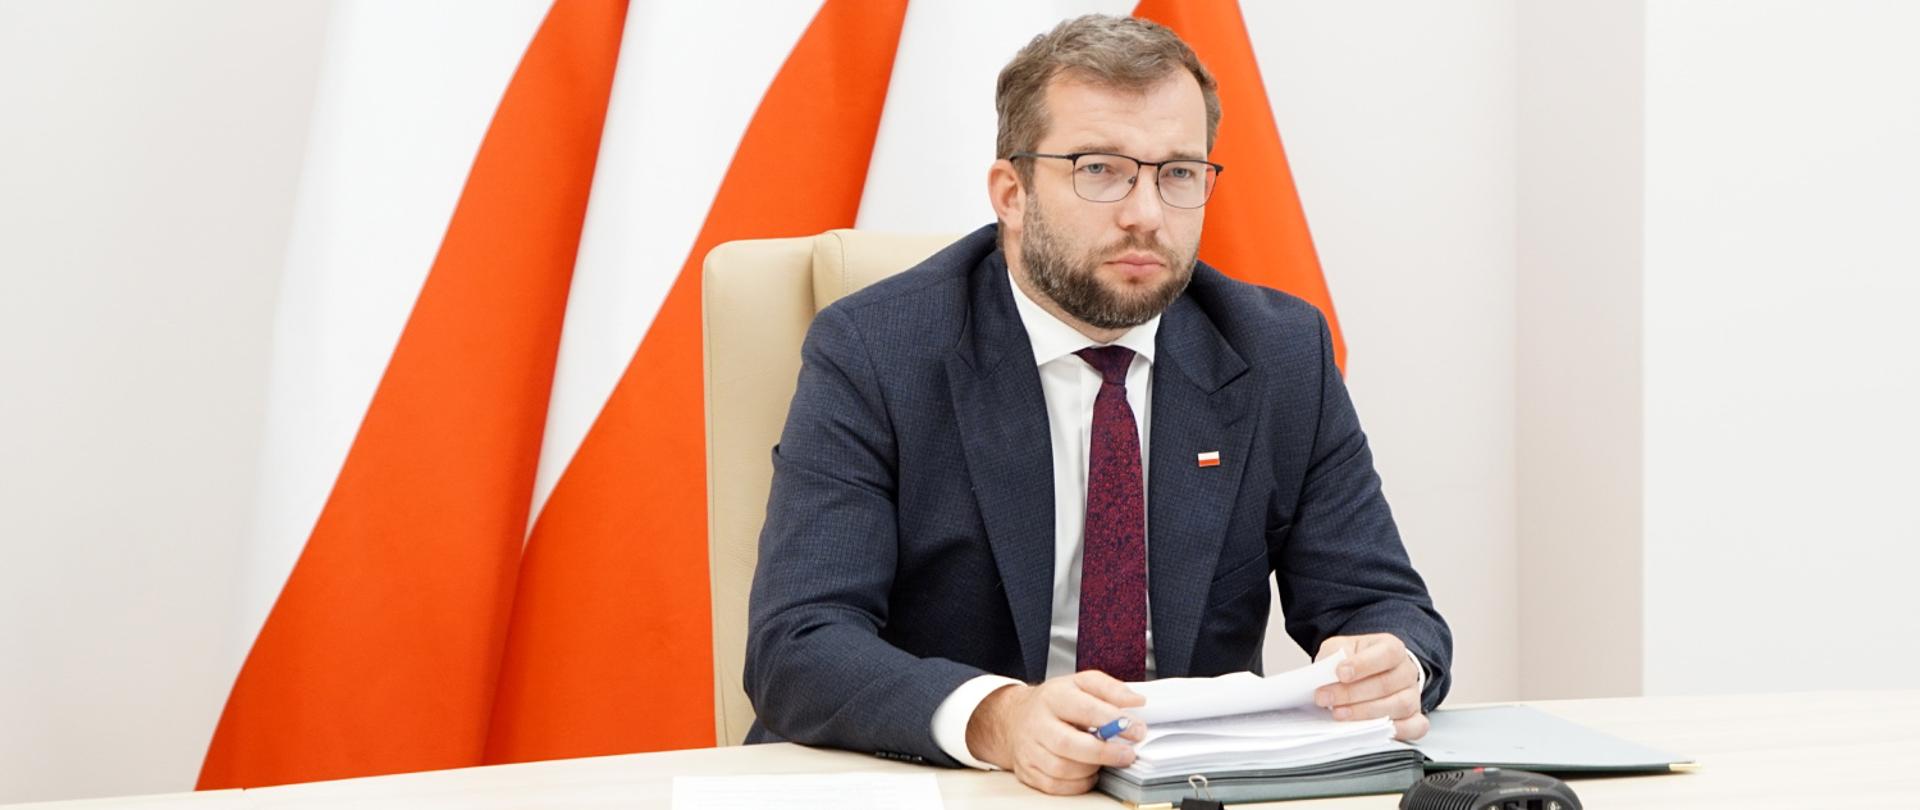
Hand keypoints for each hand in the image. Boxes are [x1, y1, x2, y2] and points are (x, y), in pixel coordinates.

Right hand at [965, 670, 1148, 794]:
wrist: (1014, 717)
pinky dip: (1078, 784)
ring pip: (1062, 769)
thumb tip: (1135, 701)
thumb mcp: (1081, 683)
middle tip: (1126, 755)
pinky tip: (1088, 772)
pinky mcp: (1027, 770)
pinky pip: (1055, 786)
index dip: (1114, 722)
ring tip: (1104, 760)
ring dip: (1091, 769)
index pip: (1085, 709)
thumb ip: (1110, 689)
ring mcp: (1029, 749)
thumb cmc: (1054, 702)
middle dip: (1104, 753)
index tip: (1136, 729)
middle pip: (1068, 744)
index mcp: (1053, 697)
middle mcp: (1038, 723)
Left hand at [1313, 633, 1428, 740]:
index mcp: (1392, 648)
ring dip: (1365, 713)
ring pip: (1400, 706)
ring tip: (1339, 713)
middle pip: (1387, 684)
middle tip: (1325, 698)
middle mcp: (1406, 671)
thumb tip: (1326, 674)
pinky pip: (1416, 726)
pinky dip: (1398, 731)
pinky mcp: (1415, 717)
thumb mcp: (1339, 649)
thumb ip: (1333, 656)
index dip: (1363, 664)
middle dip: (1352, 694)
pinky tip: (1372, 730)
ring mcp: (1412, 695)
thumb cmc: (1354, 661)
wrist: (1367, 673)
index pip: (1386, 653)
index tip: (1340, 673)